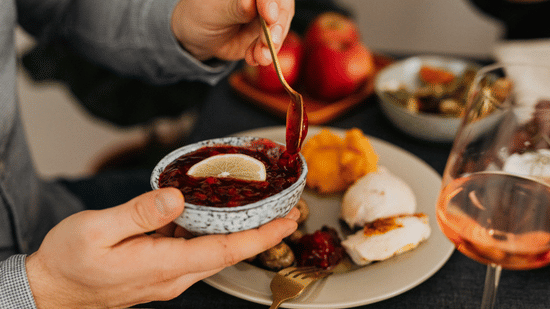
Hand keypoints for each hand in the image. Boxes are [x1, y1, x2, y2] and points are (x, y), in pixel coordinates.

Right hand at [25, 188, 298, 307]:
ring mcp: (168, 277)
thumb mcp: (96, 229)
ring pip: (215, 255)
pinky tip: (214, 217)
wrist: (51, 290)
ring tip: (261, 211)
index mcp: (162, 264)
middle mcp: (173, 276)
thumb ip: (139, 213)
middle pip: (229, 254)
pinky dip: (214, 235)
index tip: (287, 221)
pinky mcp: (160, 272)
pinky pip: (196, 253)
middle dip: (262, 234)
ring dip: (241, 235)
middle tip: (286, 211)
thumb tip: (175, 197)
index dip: (261, 236)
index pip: (226, 251)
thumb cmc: (69, 262)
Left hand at [171, 0, 293, 65]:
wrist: (198, 37)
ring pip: (279, 28)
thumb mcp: (215, 11)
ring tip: (261, 57)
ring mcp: (266, 16)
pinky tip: (252, 59)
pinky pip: (272, 45)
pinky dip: (264, 54)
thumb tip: (251, 3)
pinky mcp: (265, 35)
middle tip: (270, 42)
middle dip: (276, 28)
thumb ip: (236, 7)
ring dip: (271, 46)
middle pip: (280, 8)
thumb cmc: (202, 14)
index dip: (270, 3)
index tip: (270, 16)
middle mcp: (261, 0)